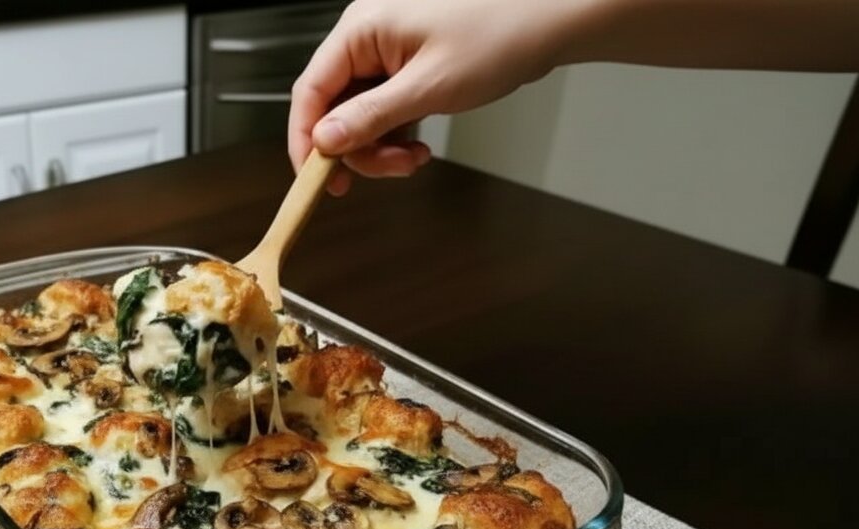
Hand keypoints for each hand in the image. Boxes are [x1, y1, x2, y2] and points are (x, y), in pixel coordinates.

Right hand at [289, 0, 574, 194]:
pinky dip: (395, 134)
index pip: (310, 91)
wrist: (552, 19)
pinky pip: (383, 110)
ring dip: (380, 146)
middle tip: (391, 170)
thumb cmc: (500, 34)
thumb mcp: (429, 87)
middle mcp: (367, 38)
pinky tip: (418, 145)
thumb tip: (325, 142)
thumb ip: (370, 117)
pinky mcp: (407, 67)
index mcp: (361, 30)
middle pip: (333, 108)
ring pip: (359, 115)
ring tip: (414, 158)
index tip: (317, 178)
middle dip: (358, 149)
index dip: (306, 140)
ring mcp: (387, 53)